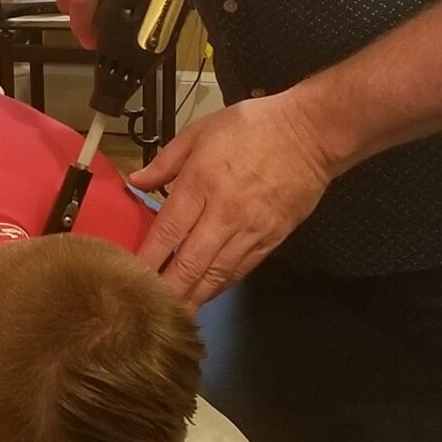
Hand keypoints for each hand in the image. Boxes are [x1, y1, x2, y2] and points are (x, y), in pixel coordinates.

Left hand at [131, 94, 332, 308]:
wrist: (311, 134)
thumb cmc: (253, 126)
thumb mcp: (201, 131)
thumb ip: (166, 160)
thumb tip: (136, 183)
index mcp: (201, 183)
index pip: (168, 232)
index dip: (148, 260)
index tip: (130, 279)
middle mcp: (224, 213)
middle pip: (190, 263)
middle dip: (168, 291)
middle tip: (149, 311)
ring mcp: (250, 230)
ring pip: (216, 274)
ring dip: (194, 297)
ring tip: (174, 315)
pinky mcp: (272, 239)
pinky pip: (242, 269)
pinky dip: (221, 285)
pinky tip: (207, 294)